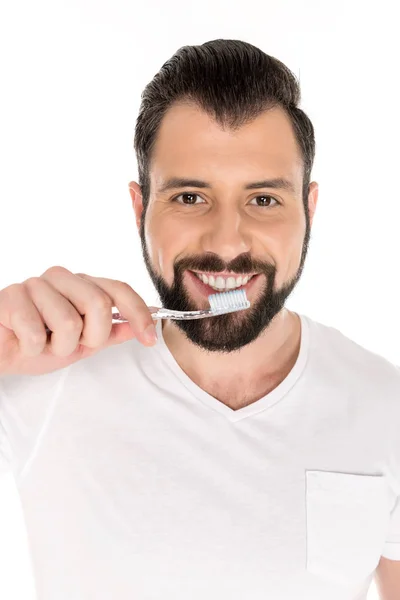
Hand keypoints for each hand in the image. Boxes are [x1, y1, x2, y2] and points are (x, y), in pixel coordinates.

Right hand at [0, 266, 156, 375]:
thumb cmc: (37, 344)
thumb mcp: (81, 344)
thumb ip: (110, 334)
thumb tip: (142, 324)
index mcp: (81, 284)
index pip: (118, 289)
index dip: (138, 313)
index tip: (149, 339)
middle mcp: (61, 277)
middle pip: (98, 304)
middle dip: (91, 337)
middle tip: (73, 345)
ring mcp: (34, 283)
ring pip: (68, 323)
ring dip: (58, 347)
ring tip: (43, 343)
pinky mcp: (10, 296)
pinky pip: (36, 333)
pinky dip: (33, 349)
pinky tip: (23, 341)